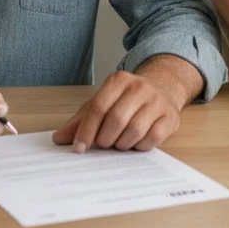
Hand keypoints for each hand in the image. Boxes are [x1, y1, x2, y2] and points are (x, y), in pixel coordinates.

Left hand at [52, 70, 181, 151]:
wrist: (163, 89)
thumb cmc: (127, 100)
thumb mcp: (102, 103)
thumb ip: (80, 120)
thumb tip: (58, 139)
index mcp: (118, 80)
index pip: (98, 106)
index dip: (86, 130)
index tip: (79, 147)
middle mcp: (139, 87)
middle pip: (116, 119)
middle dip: (105, 139)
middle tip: (102, 145)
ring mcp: (157, 101)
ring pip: (134, 131)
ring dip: (122, 144)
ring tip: (118, 143)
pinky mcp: (170, 117)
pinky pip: (152, 139)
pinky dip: (139, 146)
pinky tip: (135, 143)